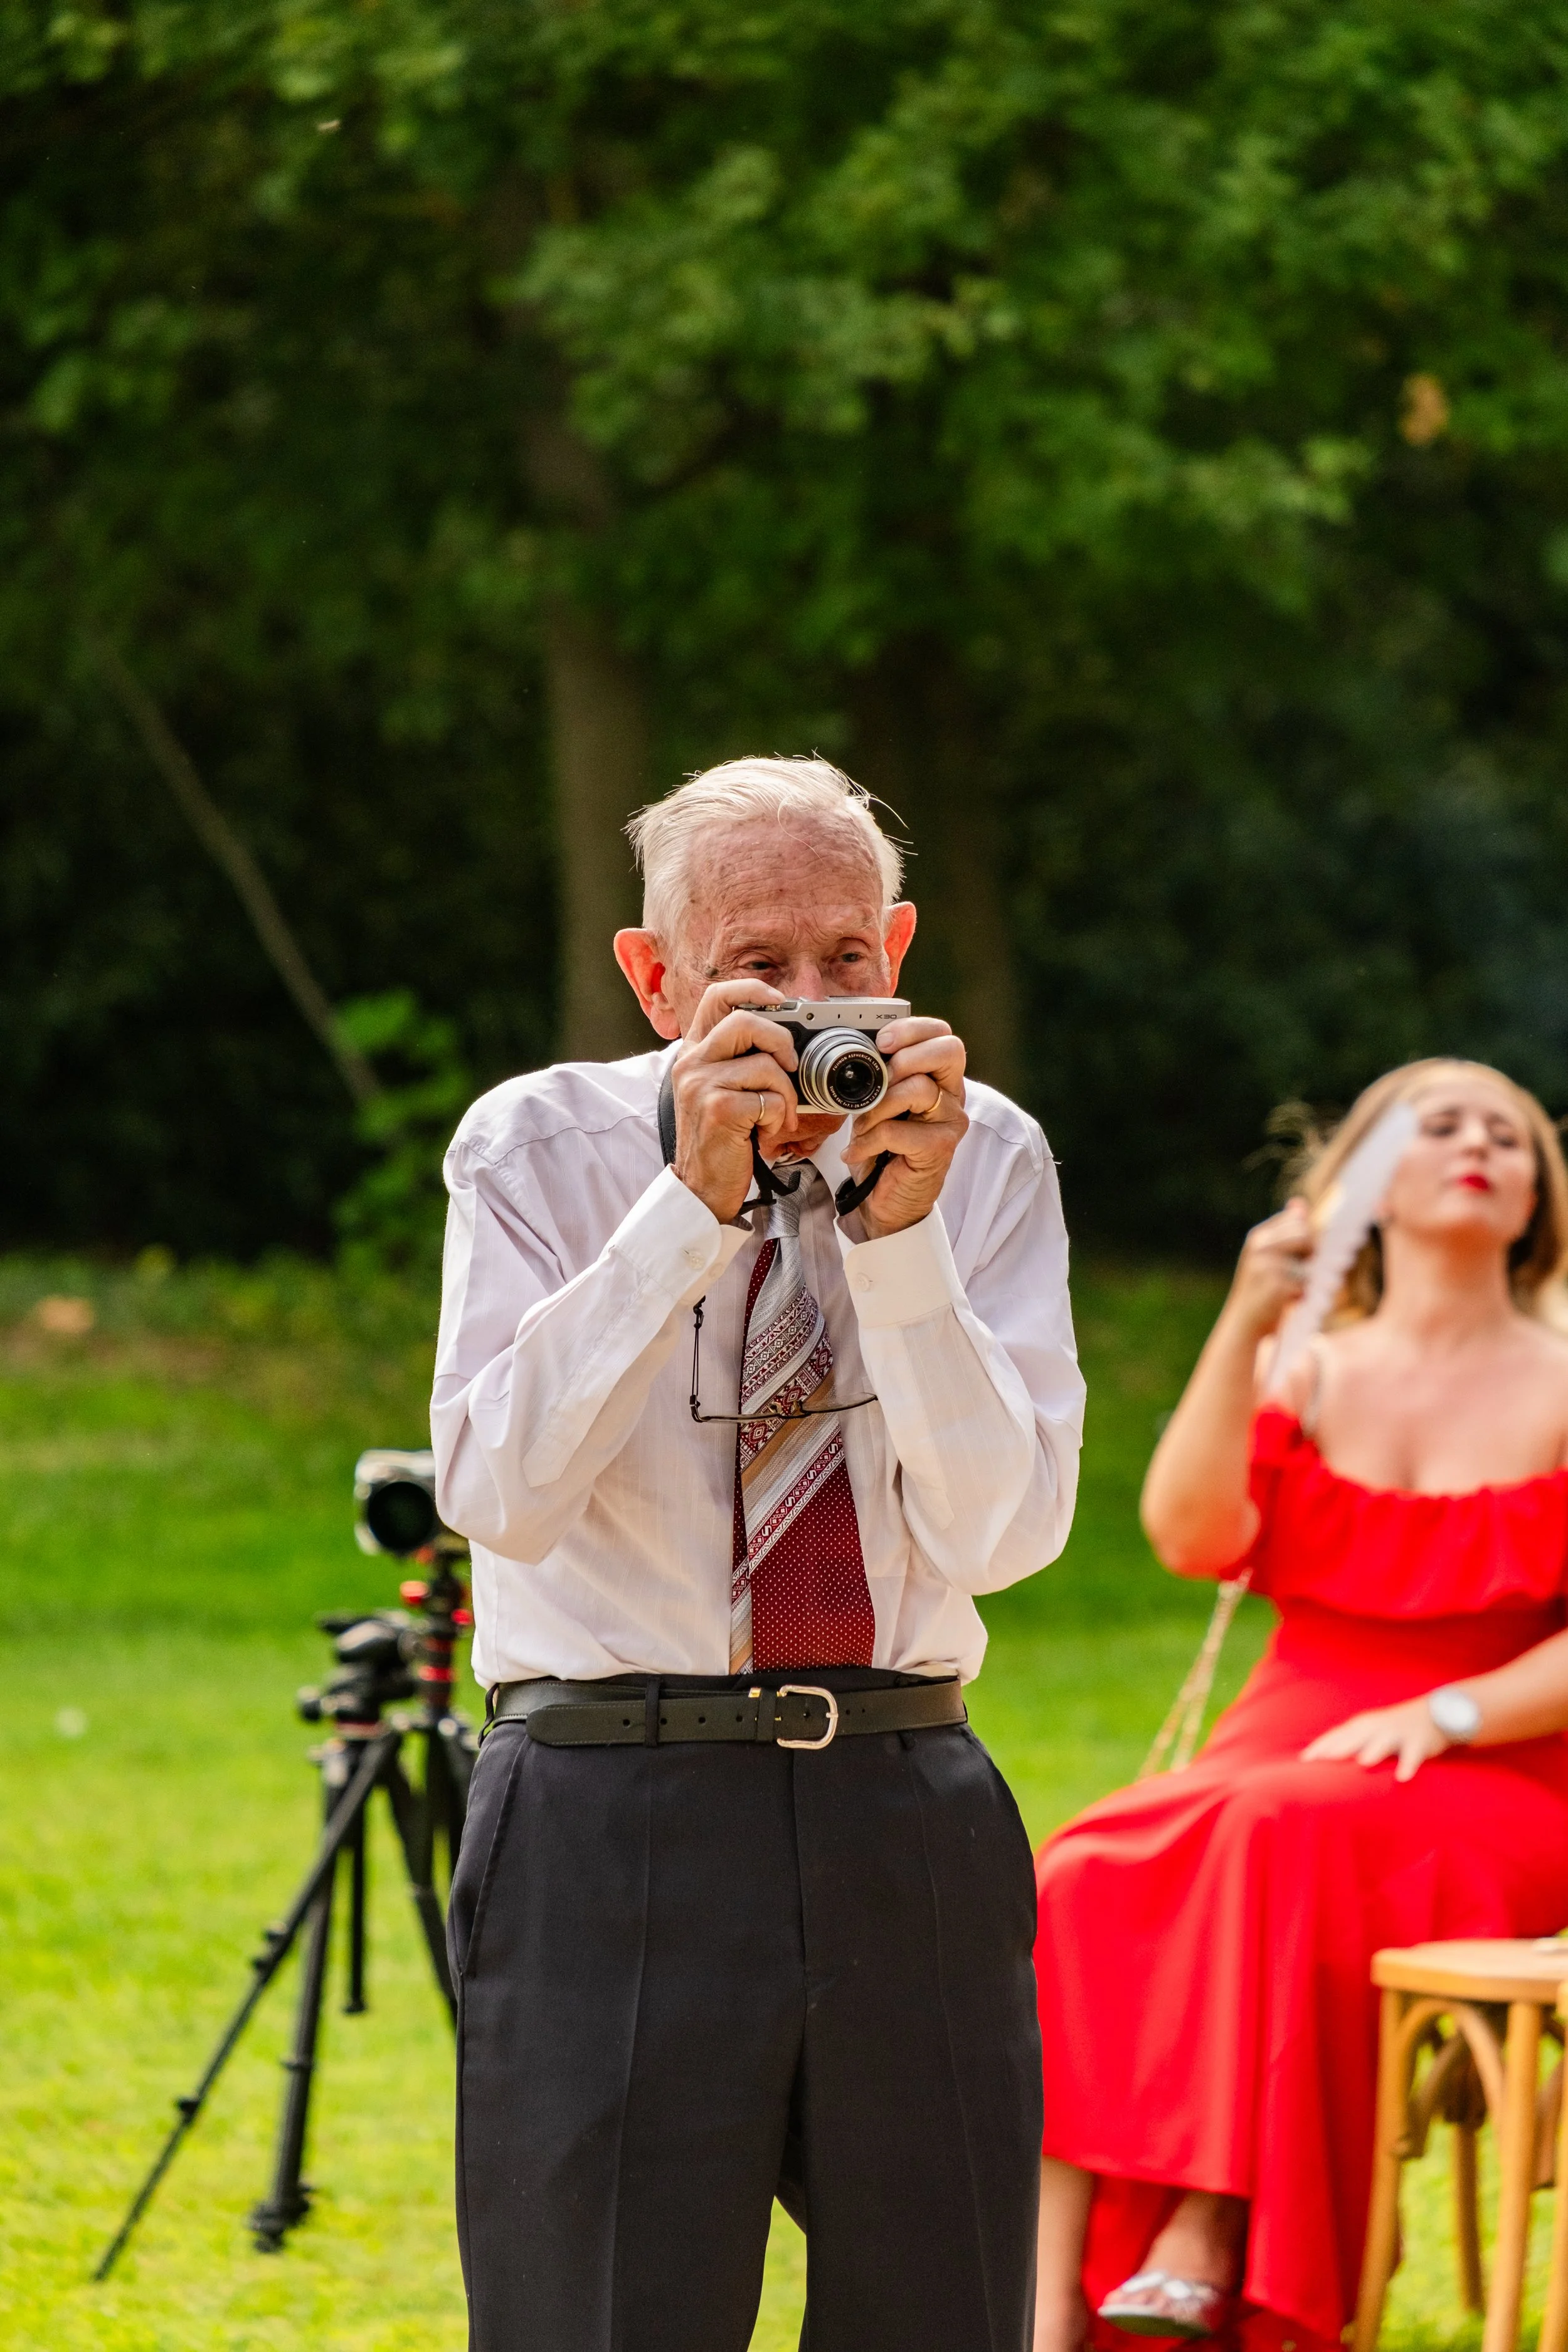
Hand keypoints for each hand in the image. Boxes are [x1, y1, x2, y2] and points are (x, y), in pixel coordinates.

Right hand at [669, 982, 801, 1223]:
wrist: (701, 1186)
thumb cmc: (721, 1138)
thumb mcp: (722, 1090)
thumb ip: (741, 1059)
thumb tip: (789, 1039)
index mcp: (695, 1051)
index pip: (718, 996)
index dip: (753, 990)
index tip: (780, 1002)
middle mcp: (692, 1062)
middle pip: (746, 1021)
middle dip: (782, 1041)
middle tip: (792, 1067)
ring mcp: (702, 1085)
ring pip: (765, 1064)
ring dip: (786, 1093)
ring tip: (779, 1114)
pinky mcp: (718, 1110)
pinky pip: (769, 1098)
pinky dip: (779, 1116)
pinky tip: (767, 1131)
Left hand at [844, 1017, 967, 1239]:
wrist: (886, 1201)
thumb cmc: (883, 1148)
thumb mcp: (877, 1102)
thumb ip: (877, 1075)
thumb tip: (852, 1046)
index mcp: (939, 1076)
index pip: (942, 1034)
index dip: (912, 1029)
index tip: (881, 1041)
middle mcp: (952, 1095)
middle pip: (949, 1050)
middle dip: (905, 1056)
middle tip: (879, 1079)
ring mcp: (950, 1121)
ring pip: (918, 1089)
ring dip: (877, 1106)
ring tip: (862, 1126)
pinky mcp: (939, 1148)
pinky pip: (898, 1130)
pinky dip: (868, 1140)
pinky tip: (857, 1151)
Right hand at [1221, 1196, 1313, 1342]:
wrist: (1243, 1325)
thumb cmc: (1261, 1291)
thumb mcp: (1269, 1257)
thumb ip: (1286, 1231)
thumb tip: (1300, 1203)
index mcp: (1259, 1237)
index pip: (1299, 1222)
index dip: (1307, 1241)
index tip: (1300, 1259)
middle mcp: (1260, 1247)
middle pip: (1306, 1236)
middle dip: (1311, 1255)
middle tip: (1299, 1275)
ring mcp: (1266, 1265)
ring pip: (1309, 1260)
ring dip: (1308, 1277)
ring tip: (1293, 1289)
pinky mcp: (1274, 1285)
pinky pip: (1306, 1283)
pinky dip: (1304, 1294)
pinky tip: (1289, 1301)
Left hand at [1302, 1698, 1450, 1782]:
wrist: (1433, 1714)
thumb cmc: (1393, 1728)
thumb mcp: (1369, 1731)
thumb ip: (1349, 1742)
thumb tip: (1322, 1757)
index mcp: (1362, 1725)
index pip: (1337, 1736)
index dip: (1320, 1747)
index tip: (1302, 1761)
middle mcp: (1376, 1728)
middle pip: (1354, 1738)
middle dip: (1338, 1748)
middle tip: (1319, 1761)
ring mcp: (1397, 1734)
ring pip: (1383, 1744)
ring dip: (1373, 1751)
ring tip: (1362, 1763)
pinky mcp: (1418, 1744)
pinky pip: (1412, 1757)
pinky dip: (1408, 1766)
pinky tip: (1402, 1778)